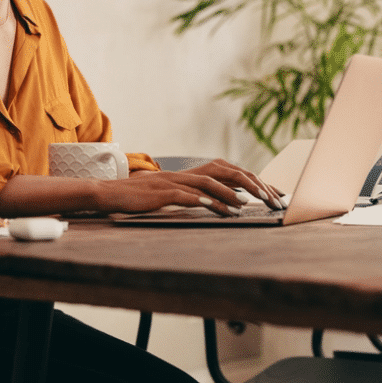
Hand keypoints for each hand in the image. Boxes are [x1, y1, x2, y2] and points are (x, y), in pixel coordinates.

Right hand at [94, 159, 284, 216]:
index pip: (227, 174)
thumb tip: (215, 203)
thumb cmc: (141, 198)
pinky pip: (185, 195)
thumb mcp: (170, 196)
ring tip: (246, 205)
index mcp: (189, 175)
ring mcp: (173, 182)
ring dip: (229, 194)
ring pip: (207, 184)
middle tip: (268, 199)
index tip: (270, 194)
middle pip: (223, 174)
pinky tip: (215, 208)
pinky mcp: (161, 193)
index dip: (250, 182)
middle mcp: (185, 175)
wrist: (111, 194)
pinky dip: (202, 200)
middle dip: (248, 186)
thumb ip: (191, 196)